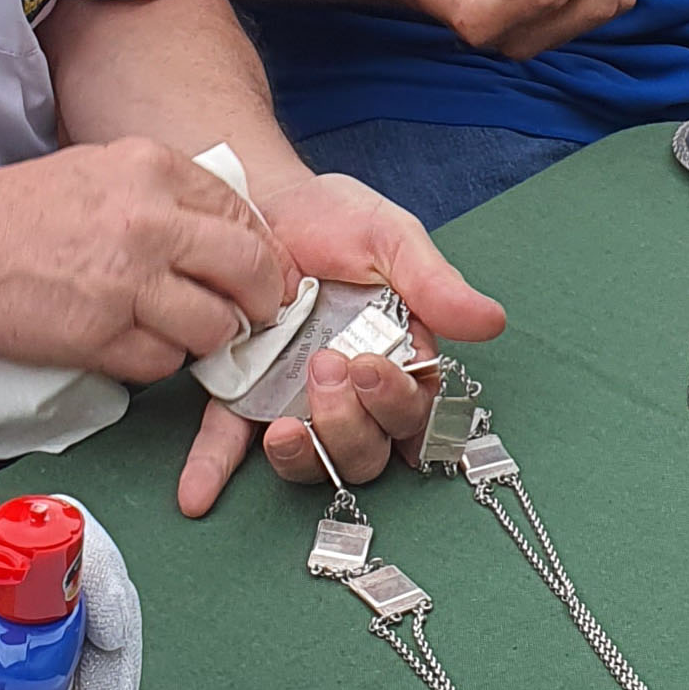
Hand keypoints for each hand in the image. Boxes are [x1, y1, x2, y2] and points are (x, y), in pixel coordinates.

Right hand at [0, 142, 288, 381]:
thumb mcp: (103, 170)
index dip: (265, 255)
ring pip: (212, 327)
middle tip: (252, 316)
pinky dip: (156, 361)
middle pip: (248, 270)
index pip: (244, 215)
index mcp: (152, 168)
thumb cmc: (20, 212)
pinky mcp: (100, 334)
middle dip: (260, 301)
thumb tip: (229, 236)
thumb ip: (167, 196)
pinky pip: (162, 363)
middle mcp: (148, 219)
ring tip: (176, 329)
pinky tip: (130, 342)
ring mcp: (125, 280)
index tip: (267, 277)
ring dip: (204, 339)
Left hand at [176, 171, 507, 517]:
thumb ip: (434, 285)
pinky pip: (228, 443)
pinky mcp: (239, 395)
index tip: (372, 367)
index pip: (414, 414)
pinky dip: (213, 471)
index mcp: (396, 359)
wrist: (260, 196)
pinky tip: (197, 493)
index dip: (398, 406)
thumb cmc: (332, 217)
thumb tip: (491, 322)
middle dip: (350, 425)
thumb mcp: (389, 239)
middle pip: (366, 451)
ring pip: (311, 461)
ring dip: (302, 457)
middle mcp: (348, 393)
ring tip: (281, 427)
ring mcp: (293, 399)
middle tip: (326, 368)